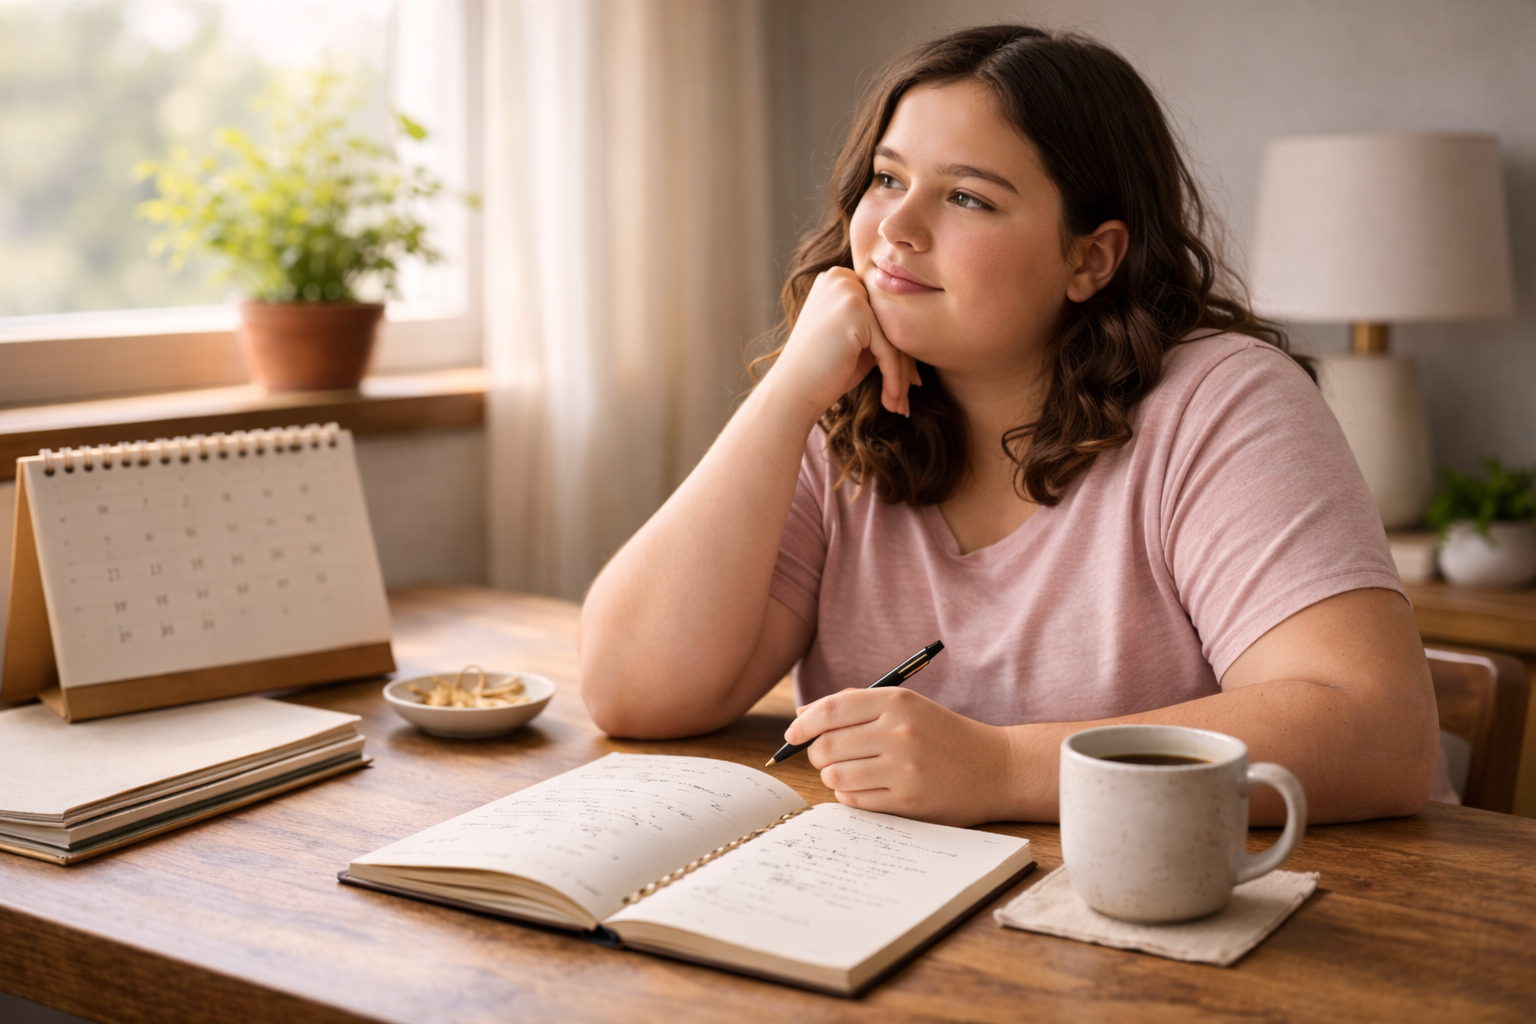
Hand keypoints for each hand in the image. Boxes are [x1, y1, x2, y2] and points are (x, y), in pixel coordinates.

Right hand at [771, 267, 921, 416]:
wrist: (793, 391)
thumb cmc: (822, 371)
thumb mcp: (855, 342)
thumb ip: (881, 328)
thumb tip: (920, 334)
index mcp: (838, 279)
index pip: (881, 313)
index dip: (897, 347)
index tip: (908, 379)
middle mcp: (841, 277)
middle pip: (889, 322)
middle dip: (903, 361)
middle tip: (912, 390)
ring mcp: (848, 291)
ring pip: (892, 336)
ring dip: (901, 374)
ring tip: (901, 404)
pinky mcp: (855, 310)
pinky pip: (888, 349)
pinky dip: (893, 378)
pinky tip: (893, 400)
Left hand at [784, 687, 1014, 825]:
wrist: (995, 768)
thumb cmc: (942, 734)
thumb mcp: (906, 706)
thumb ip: (855, 705)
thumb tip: (802, 715)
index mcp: (897, 702)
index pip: (831, 710)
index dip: (803, 724)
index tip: (793, 733)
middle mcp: (899, 733)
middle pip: (826, 746)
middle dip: (814, 753)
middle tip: (822, 757)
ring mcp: (904, 770)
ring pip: (836, 776)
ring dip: (831, 776)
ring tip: (846, 772)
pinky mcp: (908, 803)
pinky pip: (855, 801)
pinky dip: (849, 796)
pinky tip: (863, 788)